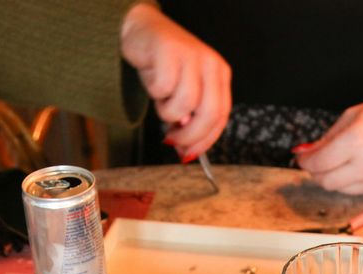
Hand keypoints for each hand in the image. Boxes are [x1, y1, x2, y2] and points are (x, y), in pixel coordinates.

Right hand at [120, 4, 230, 158]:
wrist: (141, 30)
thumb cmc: (163, 64)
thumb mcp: (183, 91)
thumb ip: (191, 116)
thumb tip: (187, 149)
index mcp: (219, 74)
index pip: (221, 116)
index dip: (205, 140)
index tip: (190, 153)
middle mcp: (210, 64)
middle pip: (208, 113)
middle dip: (189, 136)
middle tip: (172, 140)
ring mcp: (191, 56)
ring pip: (185, 103)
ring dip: (167, 112)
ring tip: (160, 100)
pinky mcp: (170, 50)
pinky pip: (163, 88)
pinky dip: (154, 92)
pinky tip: (151, 79)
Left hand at [293, 96, 362, 195]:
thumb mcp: (354, 116)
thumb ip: (327, 138)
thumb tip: (303, 153)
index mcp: (356, 141)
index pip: (318, 163)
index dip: (305, 161)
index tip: (303, 157)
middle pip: (325, 181)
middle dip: (317, 171)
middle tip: (320, 160)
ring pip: (340, 189)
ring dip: (334, 177)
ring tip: (344, 161)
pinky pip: (357, 192)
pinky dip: (352, 182)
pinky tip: (360, 167)